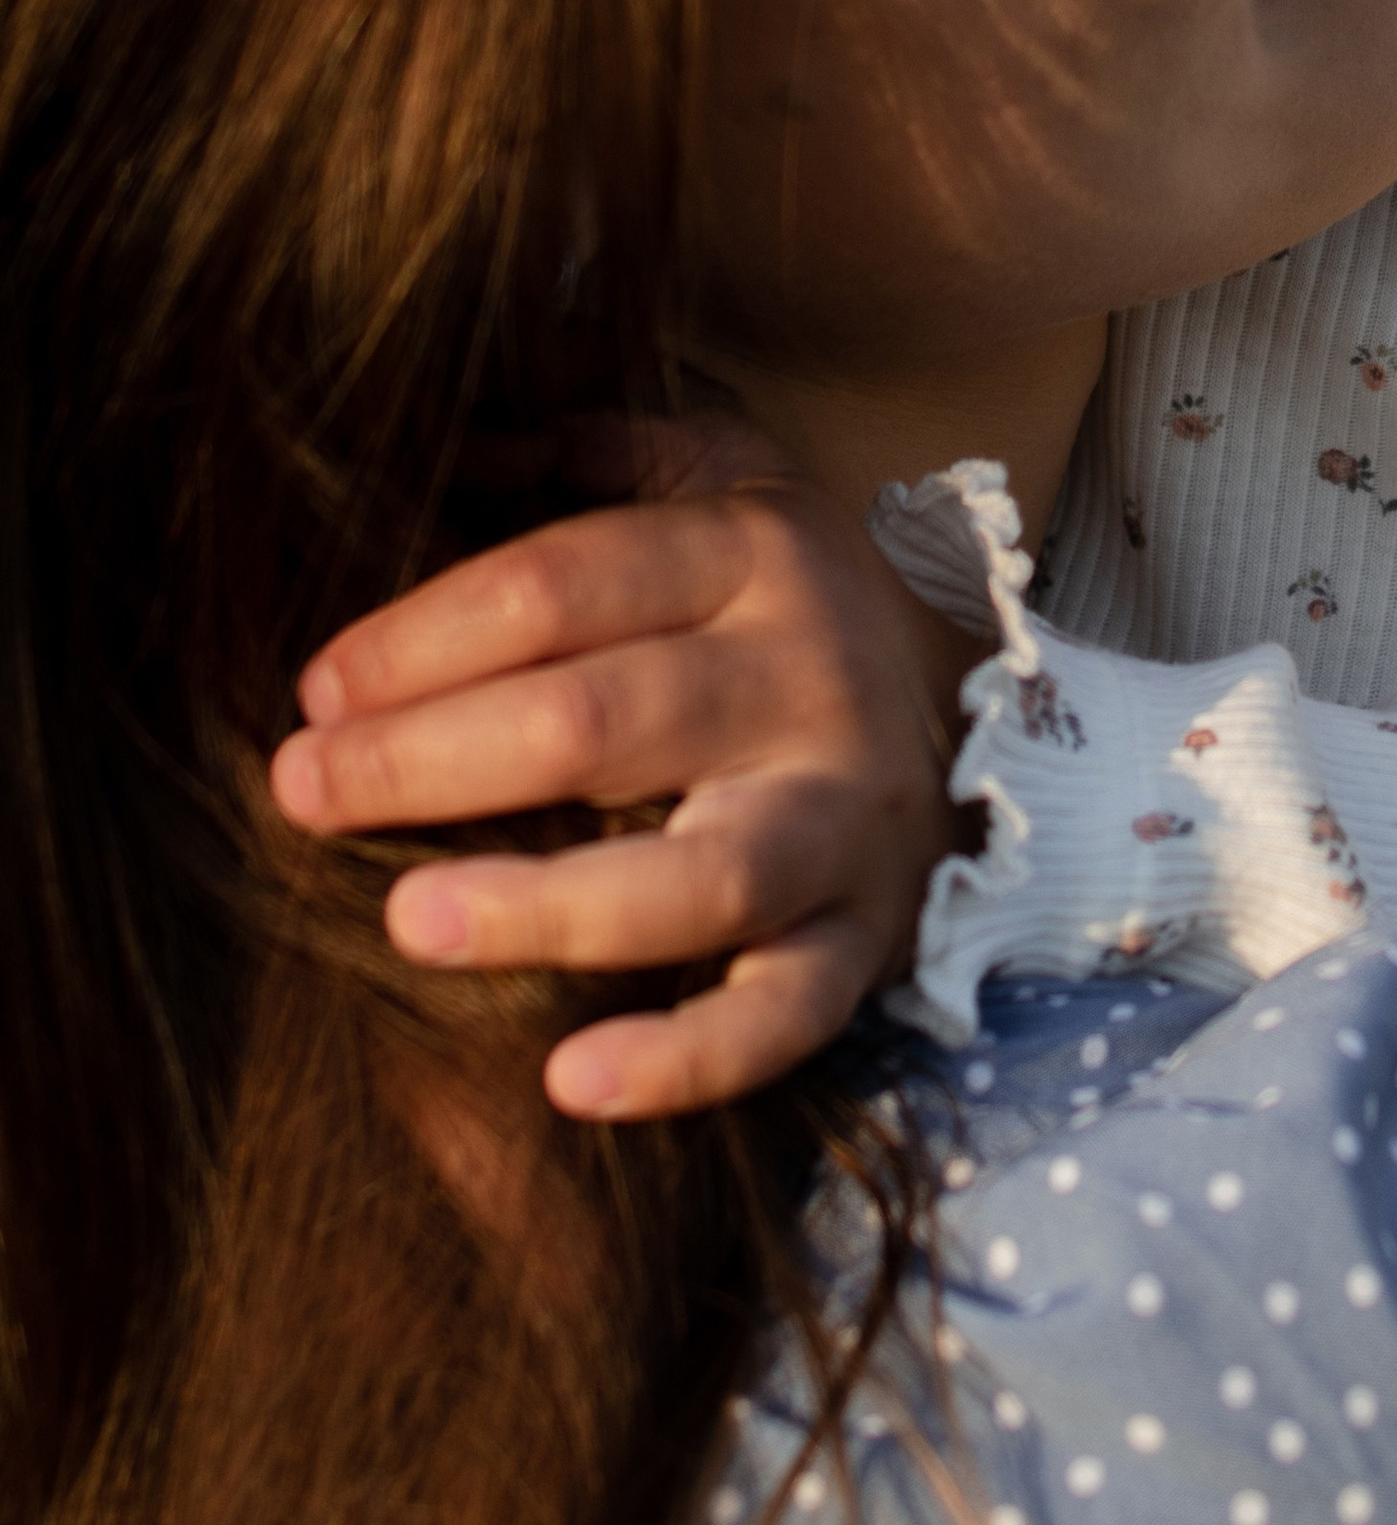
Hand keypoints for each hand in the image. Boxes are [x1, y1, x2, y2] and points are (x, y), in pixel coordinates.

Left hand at [269, 419, 978, 1119]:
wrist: (966, 707)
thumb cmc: (779, 602)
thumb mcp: (722, 477)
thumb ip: (590, 450)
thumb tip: (454, 442)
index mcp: (754, 553)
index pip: (569, 583)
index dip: (427, 635)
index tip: (316, 690)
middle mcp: (805, 679)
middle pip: (606, 717)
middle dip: (434, 755)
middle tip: (302, 790)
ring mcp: (840, 816)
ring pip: (699, 875)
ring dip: (548, 906)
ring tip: (409, 921)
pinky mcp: (863, 936)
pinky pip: (782, 1011)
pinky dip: (689, 1059)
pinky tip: (574, 1083)